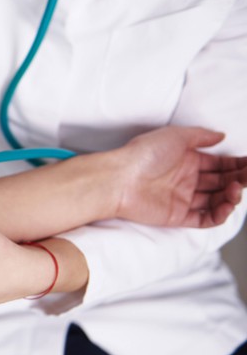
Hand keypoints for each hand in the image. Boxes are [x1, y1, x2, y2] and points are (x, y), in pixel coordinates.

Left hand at [115, 127, 246, 227]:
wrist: (119, 178)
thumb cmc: (143, 153)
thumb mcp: (175, 136)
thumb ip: (200, 136)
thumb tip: (222, 135)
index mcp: (186, 160)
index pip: (220, 164)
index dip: (238, 165)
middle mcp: (186, 179)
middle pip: (221, 182)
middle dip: (240, 179)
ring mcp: (182, 198)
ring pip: (216, 201)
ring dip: (231, 196)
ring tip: (236, 190)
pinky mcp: (177, 216)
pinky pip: (204, 219)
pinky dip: (219, 215)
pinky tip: (226, 206)